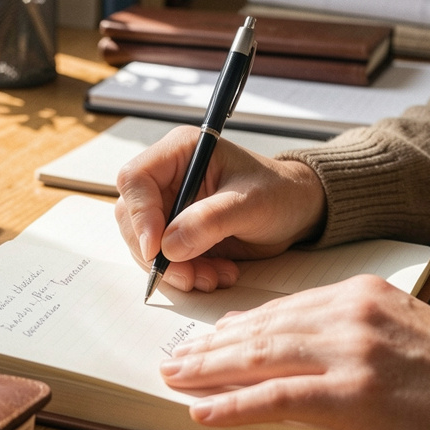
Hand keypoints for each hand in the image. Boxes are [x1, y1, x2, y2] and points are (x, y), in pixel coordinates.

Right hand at [114, 126, 326, 291]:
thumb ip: (209, 221)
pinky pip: (165, 259)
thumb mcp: (250, 204)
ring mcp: (171, 206)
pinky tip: (217, 274)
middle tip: (187, 275)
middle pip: (132, 217)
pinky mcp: (178, 233)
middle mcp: (168, 177)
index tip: (157, 249)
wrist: (297, 212)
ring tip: (212, 277)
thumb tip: (169, 245)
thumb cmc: (279, 193)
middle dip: (156, 253)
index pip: (135, 180)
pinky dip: (187, 274)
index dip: (140, 216)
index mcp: (180, 152)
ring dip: (175, 269)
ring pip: (146, 244)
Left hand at [160, 274, 429, 429]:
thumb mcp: (401, 330)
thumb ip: (346, 328)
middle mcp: (350, 314)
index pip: (282, 308)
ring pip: (261, 357)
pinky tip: (204, 413)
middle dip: (212, 347)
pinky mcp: (352, 395)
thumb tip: (289, 343)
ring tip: (175, 380)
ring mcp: (350, 352)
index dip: (238, 327)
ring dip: (210, 371)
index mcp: (361, 293)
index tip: (209, 339)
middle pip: (263, 329)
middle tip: (177, 359)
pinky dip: (235, 407)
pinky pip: (278, 400)